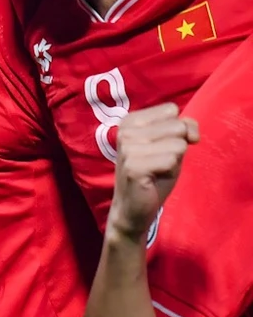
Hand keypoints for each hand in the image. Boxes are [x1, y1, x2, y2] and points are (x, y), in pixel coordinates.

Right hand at [106, 102, 197, 243]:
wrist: (134, 206)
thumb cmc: (154, 173)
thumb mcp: (172, 144)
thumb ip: (184, 128)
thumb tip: (192, 135)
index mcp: (130, 121)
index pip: (171, 110)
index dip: (178, 129)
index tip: (163, 146)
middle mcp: (125, 132)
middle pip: (177, 126)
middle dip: (177, 146)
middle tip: (159, 162)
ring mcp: (127, 149)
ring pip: (178, 144)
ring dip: (173, 160)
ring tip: (157, 170)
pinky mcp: (134, 167)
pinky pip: (172, 160)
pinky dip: (170, 171)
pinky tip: (154, 178)